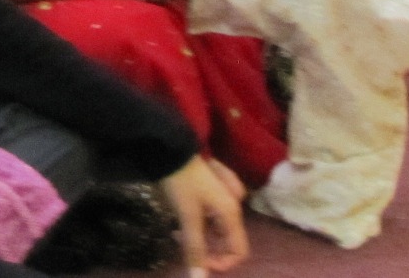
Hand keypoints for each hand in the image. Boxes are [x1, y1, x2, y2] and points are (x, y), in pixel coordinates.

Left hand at [159, 155, 248, 274]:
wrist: (169, 146)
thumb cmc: (181, 181)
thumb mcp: (187, 216)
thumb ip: (195, 247)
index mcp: (231, 213)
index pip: (239, 251)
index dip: (222, 263)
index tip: (198, 261)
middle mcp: (232, 205)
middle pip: (227, 239)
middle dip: (207, 247)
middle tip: (182, 242)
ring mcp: (222, 195)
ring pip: (216, 226)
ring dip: (199, 234)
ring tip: (177, 229)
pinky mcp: (210, 188)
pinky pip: (209, 213)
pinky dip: (197, 220)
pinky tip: (180, 213)